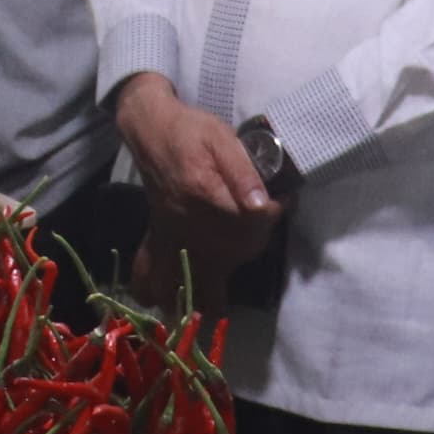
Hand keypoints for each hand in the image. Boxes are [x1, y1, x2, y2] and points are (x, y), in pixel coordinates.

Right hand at [115, 72, 278, 310]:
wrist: (151, 132)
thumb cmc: (190, 131)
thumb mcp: (222, 138)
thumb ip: (243, 170)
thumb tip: (263, 204)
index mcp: (204, 193)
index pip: (250, 220)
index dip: (274, 212)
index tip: (282, 197)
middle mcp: (186, 221)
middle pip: (231, 252)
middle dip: (254, 241)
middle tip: (262, 222)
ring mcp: (171, 233)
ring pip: (195, 274)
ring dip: (213, 288)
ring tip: (230, 279)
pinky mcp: (160, 237)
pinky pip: (154, 272)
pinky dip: (161, 291)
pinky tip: (173, 303)